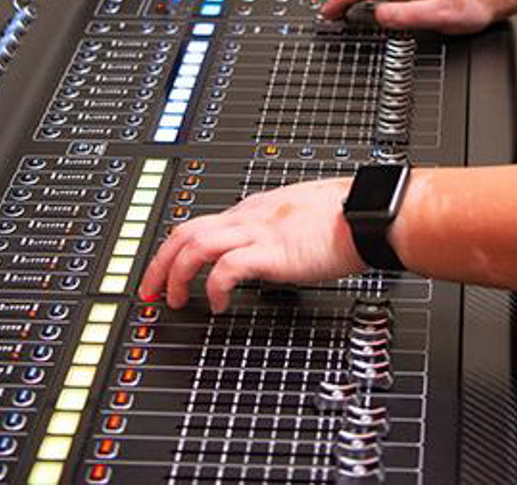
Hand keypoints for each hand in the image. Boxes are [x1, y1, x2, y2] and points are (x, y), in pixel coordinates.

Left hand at [136, 177, 361, 313]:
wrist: (366, 215)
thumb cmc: (342, 219)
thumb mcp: (295, 219)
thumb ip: (273, 231)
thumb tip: (264, 252)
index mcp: (252, 210)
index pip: (198, 224)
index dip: (173, 250)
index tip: (164, 273)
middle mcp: (248, 217)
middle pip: (184, 232)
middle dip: (159, 264)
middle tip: (150, 292)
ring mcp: (258, 232)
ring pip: (196, 245)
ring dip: (177, 275)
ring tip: (176, 301)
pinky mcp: (272, 252)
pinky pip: (228, 268)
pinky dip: (214, 288)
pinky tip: (219, 306)